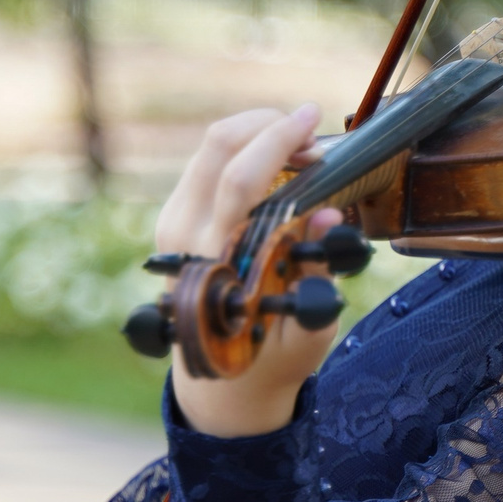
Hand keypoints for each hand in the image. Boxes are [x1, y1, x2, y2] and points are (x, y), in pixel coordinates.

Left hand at [156, 104, 345, 437]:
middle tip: (311, 130)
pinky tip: (273, 160)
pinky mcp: (174, 218)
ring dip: (257, 132)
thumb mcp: (307, 328)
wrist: (219, 382)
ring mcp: (174, 224)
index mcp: (218, 262)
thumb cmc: (271, 354)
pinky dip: (242, 148)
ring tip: (299, 147)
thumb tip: (328, 212)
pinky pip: (206, 163)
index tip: (313, 120)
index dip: (279, 141)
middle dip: (270, 124)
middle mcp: (186, 236)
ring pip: (210, 147)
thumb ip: (316, 269)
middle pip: (219, 146)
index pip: (240, 180)